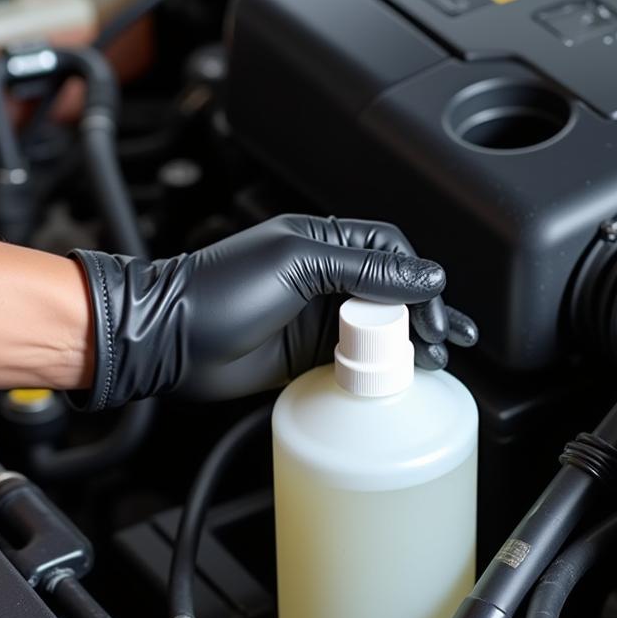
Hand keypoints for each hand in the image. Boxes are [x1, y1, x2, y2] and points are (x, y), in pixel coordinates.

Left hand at [69, 214, 476, 408]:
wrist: (170, 341)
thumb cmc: (218, 290)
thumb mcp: (298, 264)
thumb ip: (364, 268)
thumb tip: (424, 274)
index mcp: (323, 243)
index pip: (390, 251)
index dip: (417, 277)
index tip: (431, 306)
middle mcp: (324, 278)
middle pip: (392, 292)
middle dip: (425, 313)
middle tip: (446, 337)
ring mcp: (316, 318)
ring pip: (379, 328)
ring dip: (410, 342)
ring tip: (436, 358)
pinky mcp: (308, 355)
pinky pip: (356, 360)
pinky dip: (380, 368)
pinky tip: (400, 374)